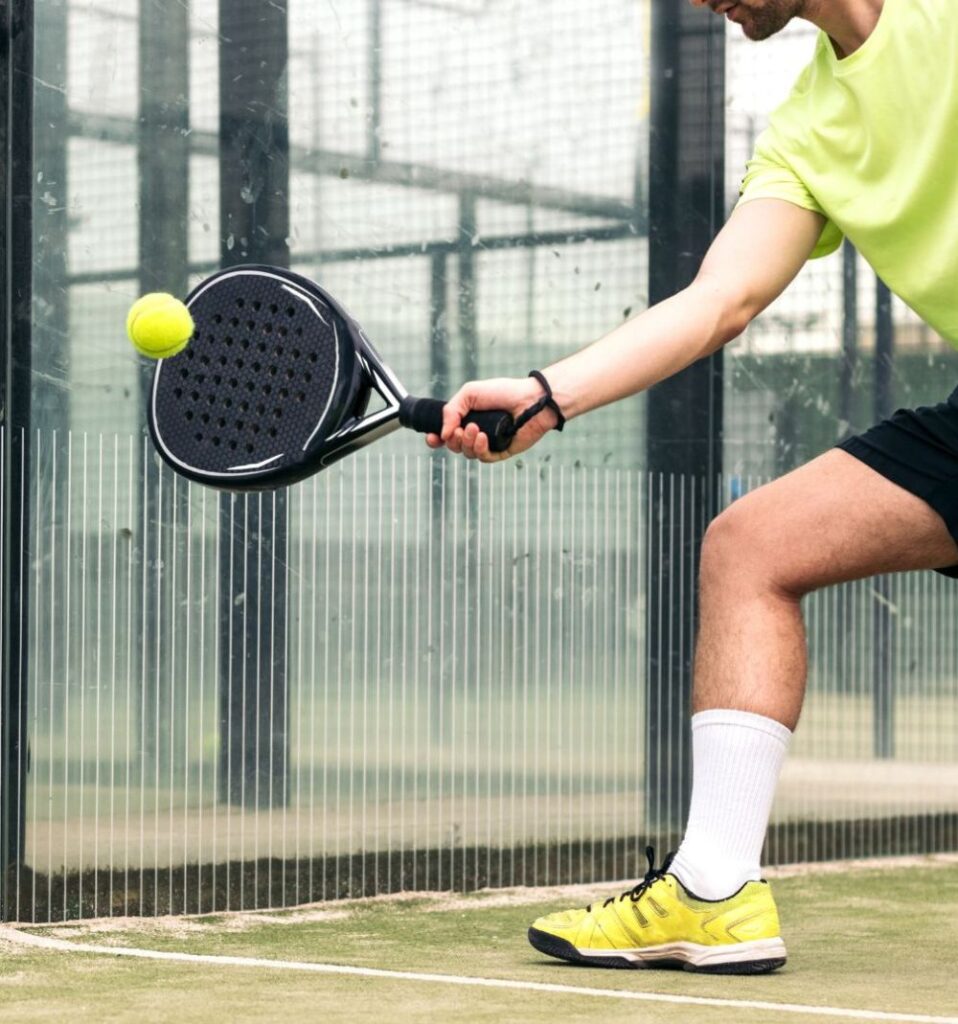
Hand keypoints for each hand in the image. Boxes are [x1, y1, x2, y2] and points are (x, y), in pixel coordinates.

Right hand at [425, 376, 559, 461]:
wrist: (530, 399)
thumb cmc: (502, 392)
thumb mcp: (470, 393)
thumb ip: (451, 411)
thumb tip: (443, 434)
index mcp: (467, 418)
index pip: (446, 434)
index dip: (436, 439)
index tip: (432, 438)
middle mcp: (476, 432)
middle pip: (454, 445)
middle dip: (453, 440)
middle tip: (460, 429)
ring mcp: (488, 443)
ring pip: (467, 453)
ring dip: (466, 442)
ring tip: (475, 429)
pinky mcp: (501, 451)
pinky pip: (484, 457)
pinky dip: (479, 448)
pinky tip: (483, 437)